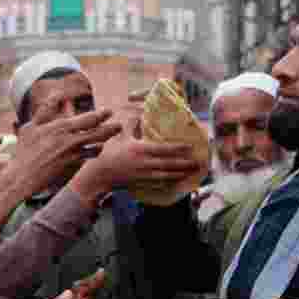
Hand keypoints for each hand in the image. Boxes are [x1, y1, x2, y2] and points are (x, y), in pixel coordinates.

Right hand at [3, 109, 121, 197]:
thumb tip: (56, 95)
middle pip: (96, 131)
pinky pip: (88, 157)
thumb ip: (45, 110)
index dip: (100, 115)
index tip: (109, 111)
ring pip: (95, 144)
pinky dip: (95, 151)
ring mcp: (71, 153)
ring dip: (105, 139)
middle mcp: (68, 139)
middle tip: (120, 124)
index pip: (86, 119)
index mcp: (60, 127)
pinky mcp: (71, 165)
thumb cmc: (24, 150)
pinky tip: (98, 149)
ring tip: (114, 134)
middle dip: (110, 127)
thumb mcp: (31, 126)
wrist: (21, 176)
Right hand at [70, 104, 200, 202]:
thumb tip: (137, 115)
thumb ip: (131, 126)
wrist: (101, 174)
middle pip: (169, 164)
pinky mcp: (141, 182)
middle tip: (197, 162)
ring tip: (191, 172)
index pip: (163, 149)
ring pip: (166, 175)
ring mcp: (143, 174)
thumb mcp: (121, 137)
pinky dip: (169, 182)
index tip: (190, 146)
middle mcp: (144, 163)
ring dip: (180, 173)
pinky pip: (159, 183)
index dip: (178, 148)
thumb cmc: (110, 153)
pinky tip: (176, 180)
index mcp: (140, 149)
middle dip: (184, 163)